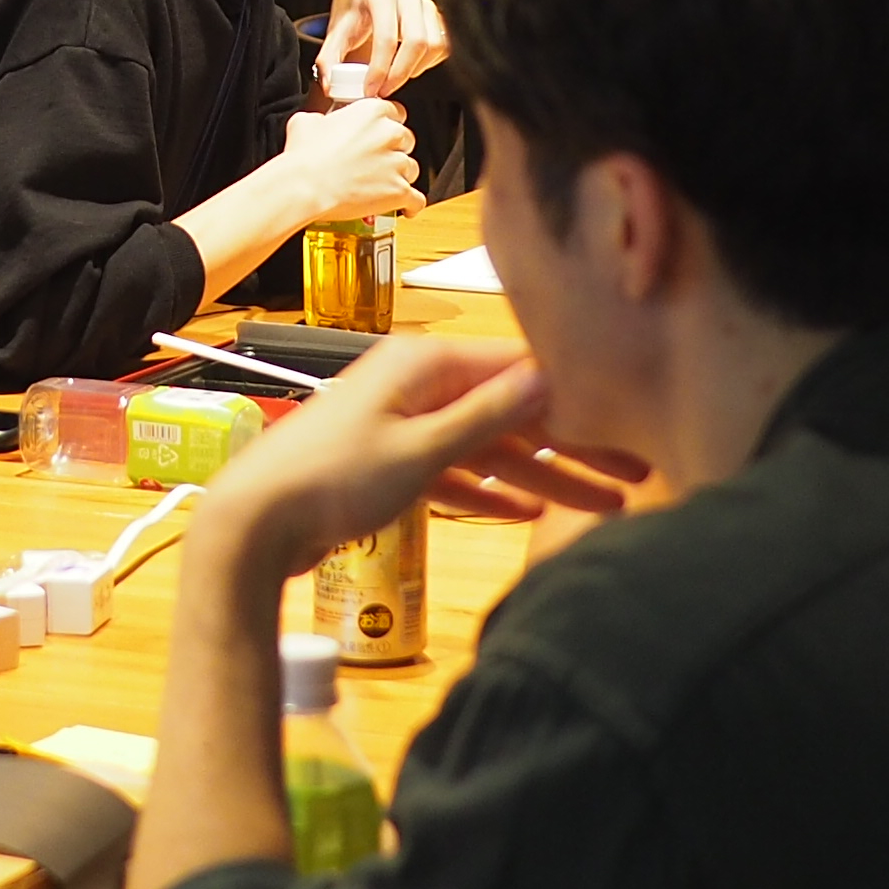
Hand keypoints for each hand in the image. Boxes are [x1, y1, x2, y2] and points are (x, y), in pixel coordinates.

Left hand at [206, 338, 616, 573]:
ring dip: (542, 476)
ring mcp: (402, 422)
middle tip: (635, 473)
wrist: (252, 523)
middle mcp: (418, 384)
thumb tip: (549, 377)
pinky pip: (453, 471)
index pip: (521, 371)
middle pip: (512, 410)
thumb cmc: (329, 479)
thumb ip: (487, 416)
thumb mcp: (421, 450)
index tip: (631, 423)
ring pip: (487, 445)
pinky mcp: (388, 462)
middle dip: (573, 444)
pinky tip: (526, 513)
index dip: (580, 399)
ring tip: (603, 505)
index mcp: (426, 364)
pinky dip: (486, 490)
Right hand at [269, 96, 419, 222]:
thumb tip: (319, 123)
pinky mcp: (399, 191)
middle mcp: (389, 134)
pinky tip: (404, 207)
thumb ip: (322, 118)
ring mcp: (397, 164)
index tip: (378, 135)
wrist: (305, 187)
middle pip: (406, 141)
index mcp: (371, 112)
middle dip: (393, 151)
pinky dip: (411, 205)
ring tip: (380, 186)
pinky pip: (416, 199)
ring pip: (411, 170)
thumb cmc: (305, 157)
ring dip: (398, 177)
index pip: (395, 112)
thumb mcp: (306, 122)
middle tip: (375, 161)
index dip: (385, 126)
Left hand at [320, 0, 448, 97]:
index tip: (370, 89)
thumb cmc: (353, 11)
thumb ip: (328, 58)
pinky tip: (406, 67)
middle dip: (400, 73)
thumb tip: (329, 85)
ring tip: (393, 77)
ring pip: (434, 45)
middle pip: (417, 42)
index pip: (387, 37)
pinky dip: (426, 64)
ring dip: (414, 69)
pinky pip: (442, 47)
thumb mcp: (336, 30)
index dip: (380, 69)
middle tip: (383, 91)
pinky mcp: (438, 17)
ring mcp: (427, 5)